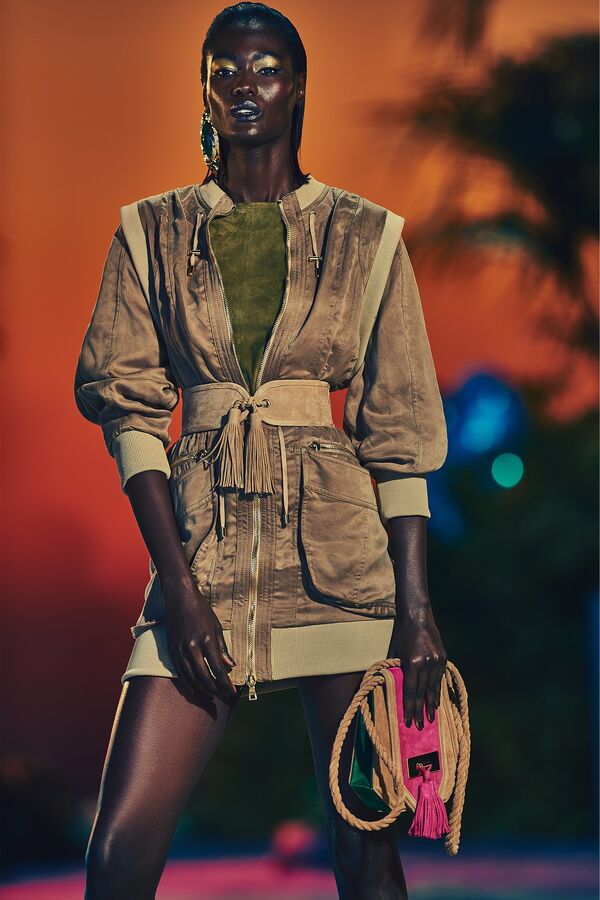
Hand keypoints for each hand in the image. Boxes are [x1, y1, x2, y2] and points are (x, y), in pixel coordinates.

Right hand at [163, 573, 237, 703]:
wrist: (179, 596)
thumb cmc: (201, 609)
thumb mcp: (216, 626)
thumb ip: (222, 647)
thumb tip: (230, 666)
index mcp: (207, 640)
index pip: (217, 669)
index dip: (225, 684)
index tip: (232, 693)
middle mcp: (192, 647)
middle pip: (204, 676)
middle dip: (215, 690)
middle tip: (223, 698)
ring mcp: (180, 649)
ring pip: (190, 677)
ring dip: (201, 689)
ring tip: (210, 696)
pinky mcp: (171, 649)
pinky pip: (179, 671)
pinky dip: (187, 683)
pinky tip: (194, 689)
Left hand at [386, 605, 447, 728]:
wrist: (417, 615)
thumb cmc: (401, 634)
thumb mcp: (394, 652)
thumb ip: (394, 670)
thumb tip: (392, 688)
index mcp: (411, 663)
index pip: (410, 691)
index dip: (409, 708)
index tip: (409, 721)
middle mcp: (426, 663)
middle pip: (423, 693)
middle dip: (421, 711)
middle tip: (421, 726)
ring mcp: (436, 660)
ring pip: (434, 687)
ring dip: (432, 704)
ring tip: (432, 718)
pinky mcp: (443, 657)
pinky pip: (439, 678)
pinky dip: (437, 690)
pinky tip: (436, 700)